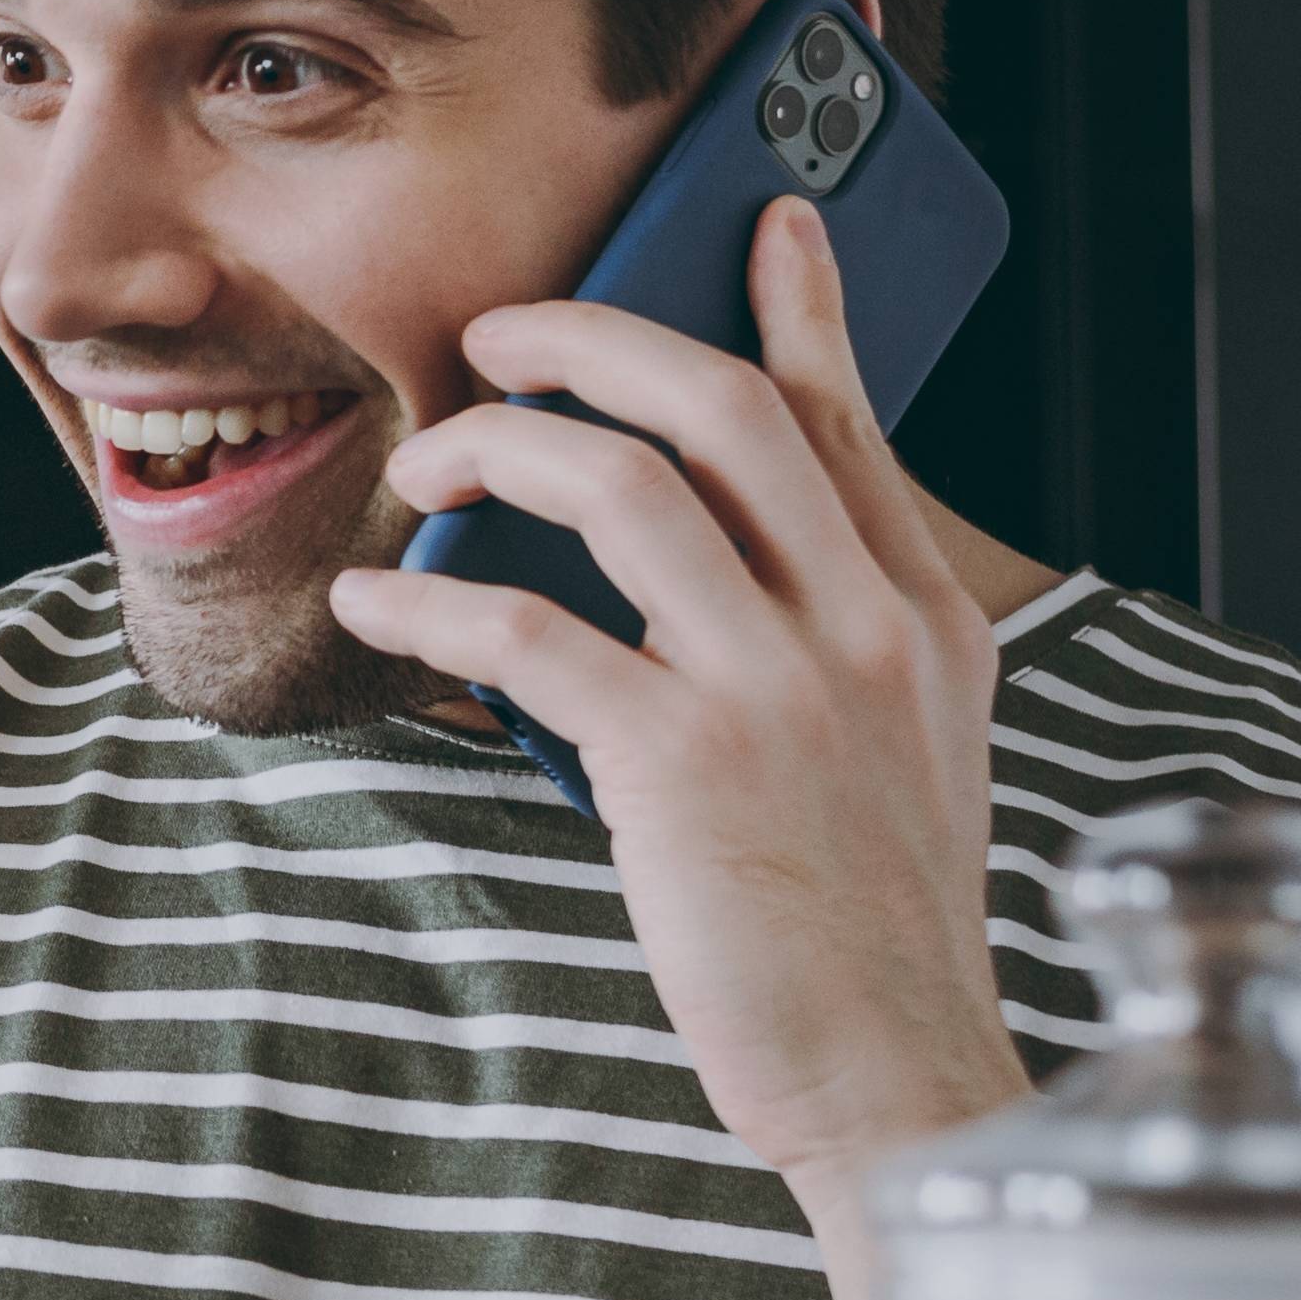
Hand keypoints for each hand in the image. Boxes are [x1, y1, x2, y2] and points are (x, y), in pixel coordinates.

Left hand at [327, 195, 1024, 1223]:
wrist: (897, 1080)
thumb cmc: (865, 928)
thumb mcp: (898, 754)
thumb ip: (833, 642)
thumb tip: (719, 562)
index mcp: (922, 615)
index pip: (844, 417)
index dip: (794, 305)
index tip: (754, 219)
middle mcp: (863, 625)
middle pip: (721, 403)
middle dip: (592, 337)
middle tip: (503, 335)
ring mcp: (778, 690)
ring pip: (619, 483)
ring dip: (494, 447)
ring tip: (429, 461)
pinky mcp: (682, 765)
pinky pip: (527, 630)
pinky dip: (429, 602)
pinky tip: (378, 604)